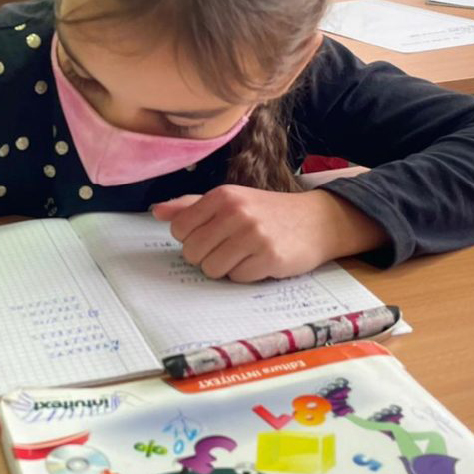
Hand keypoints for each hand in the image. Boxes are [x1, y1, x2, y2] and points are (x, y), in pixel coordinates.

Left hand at [151, 186, 385, 282]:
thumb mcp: (232, 200)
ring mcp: (253, 235)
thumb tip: (156, 212)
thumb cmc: (268, 212)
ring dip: (226, 268)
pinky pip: (237, 278)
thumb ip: (192, 206)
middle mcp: (236, 212)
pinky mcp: (269, 257)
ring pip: (212, 269)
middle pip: (192, 253)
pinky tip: (261, 261)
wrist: (317, 221)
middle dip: (207, 257)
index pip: (179, 229)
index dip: (192, 238)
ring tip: (245, 255)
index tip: (211, 236)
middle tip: (229, 248)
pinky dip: (247, 275)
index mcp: (222, 195)